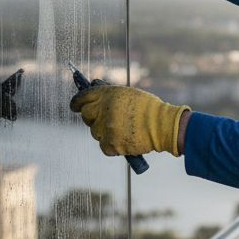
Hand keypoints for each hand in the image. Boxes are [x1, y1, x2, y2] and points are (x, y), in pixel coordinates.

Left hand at [69, 84, 187, 156]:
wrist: (163, 126)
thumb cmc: (149, 109)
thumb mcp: (128, 94)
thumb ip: (110, 95)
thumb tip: (95, 92)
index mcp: (107, 94)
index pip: (82, 97)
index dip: (77, 102)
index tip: (75, 106)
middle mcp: (103, 110)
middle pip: (86, 115)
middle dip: (92, 117)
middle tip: (103, 120)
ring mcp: (105, 128)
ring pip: (95, 132)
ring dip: (104, 132)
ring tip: (122, 130)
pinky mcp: (110, 144)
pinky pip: (104, 146)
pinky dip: (112, 145)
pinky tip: (124, 140)